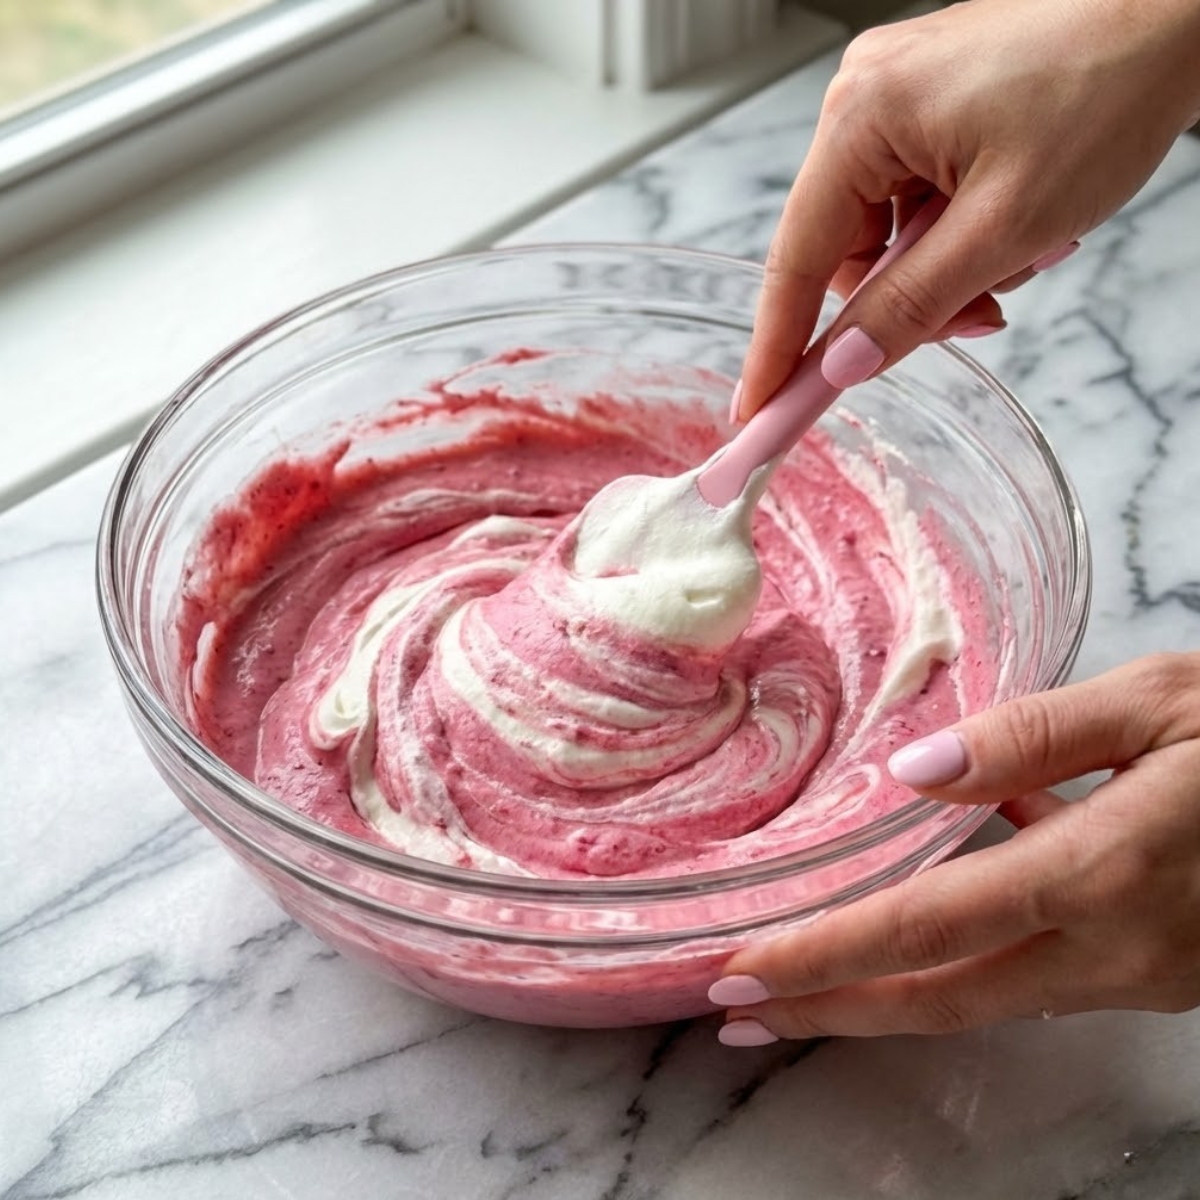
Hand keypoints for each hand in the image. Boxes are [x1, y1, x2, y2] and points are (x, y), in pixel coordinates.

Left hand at [709, 653, 1199, 1041]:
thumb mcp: (1160, 700)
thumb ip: (1029, 734)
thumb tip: (909, 770)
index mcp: (1104, 870)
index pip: (925, 926)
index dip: (824, 956)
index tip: (739, 976)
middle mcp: (1115, 946)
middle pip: (938, 997)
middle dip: (828, 1008)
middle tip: (733, 1012)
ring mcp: (1142, 975)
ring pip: (981, 998)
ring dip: (881, 995)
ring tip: (796, 985)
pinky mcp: (1160, 975)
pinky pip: (1034, 973)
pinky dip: (956, 963)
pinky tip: (911, 925)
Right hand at [736, 0, 1199, 419]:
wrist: (1180, 11)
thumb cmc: (1107, 88)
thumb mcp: (1004, 227)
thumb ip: (912, 306)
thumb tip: (842, 365)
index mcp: (861, 118)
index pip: (796, 261)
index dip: (777, 348)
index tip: (757, 413)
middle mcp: (863, 101)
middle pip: (844, 249)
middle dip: (903, 300)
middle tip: (972, 321)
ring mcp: (896, 99)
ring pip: (886, 232)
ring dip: (942, 269)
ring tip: (1019, 257)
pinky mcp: (930, 105)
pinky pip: (916, 200)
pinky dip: (957, 233)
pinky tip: (1013, 228)